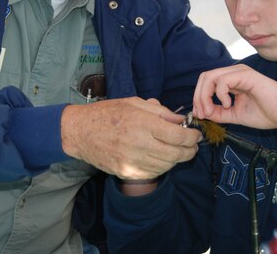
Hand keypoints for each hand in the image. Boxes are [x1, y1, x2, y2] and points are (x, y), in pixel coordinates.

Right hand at [60, 97, 200, 179]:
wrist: (80, 132)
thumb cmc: (107, 113)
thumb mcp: (134, 103)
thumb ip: (160, 112)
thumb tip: (181, 121)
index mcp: (142, 124)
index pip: (178, 136)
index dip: (192, 137)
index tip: (196, 134)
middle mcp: (139, 145)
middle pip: (176, 154)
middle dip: (190, 150)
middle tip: (193, 145)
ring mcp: (133, 162)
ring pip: (167, 165)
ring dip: (177, 159)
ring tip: (178, 150)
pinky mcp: (127, 172)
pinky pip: (154, 173)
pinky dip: (163, 166)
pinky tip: (162, 157)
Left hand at [192, 64, 276, 129]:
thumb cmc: (267, 113)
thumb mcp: (236, 115)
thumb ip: (219, 113)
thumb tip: (202, 112)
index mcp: (232, 80)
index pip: (207, 82)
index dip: (199, 98)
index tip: (200, 115)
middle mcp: (235, 73)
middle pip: (205, 77)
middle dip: (199, 96)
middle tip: (202, 113)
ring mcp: (240, 72)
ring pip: (210, 77)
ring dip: (205, 96)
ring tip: (211, 111)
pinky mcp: (246, 75)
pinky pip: (223, 80)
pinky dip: (220, 94)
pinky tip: (227, 104)